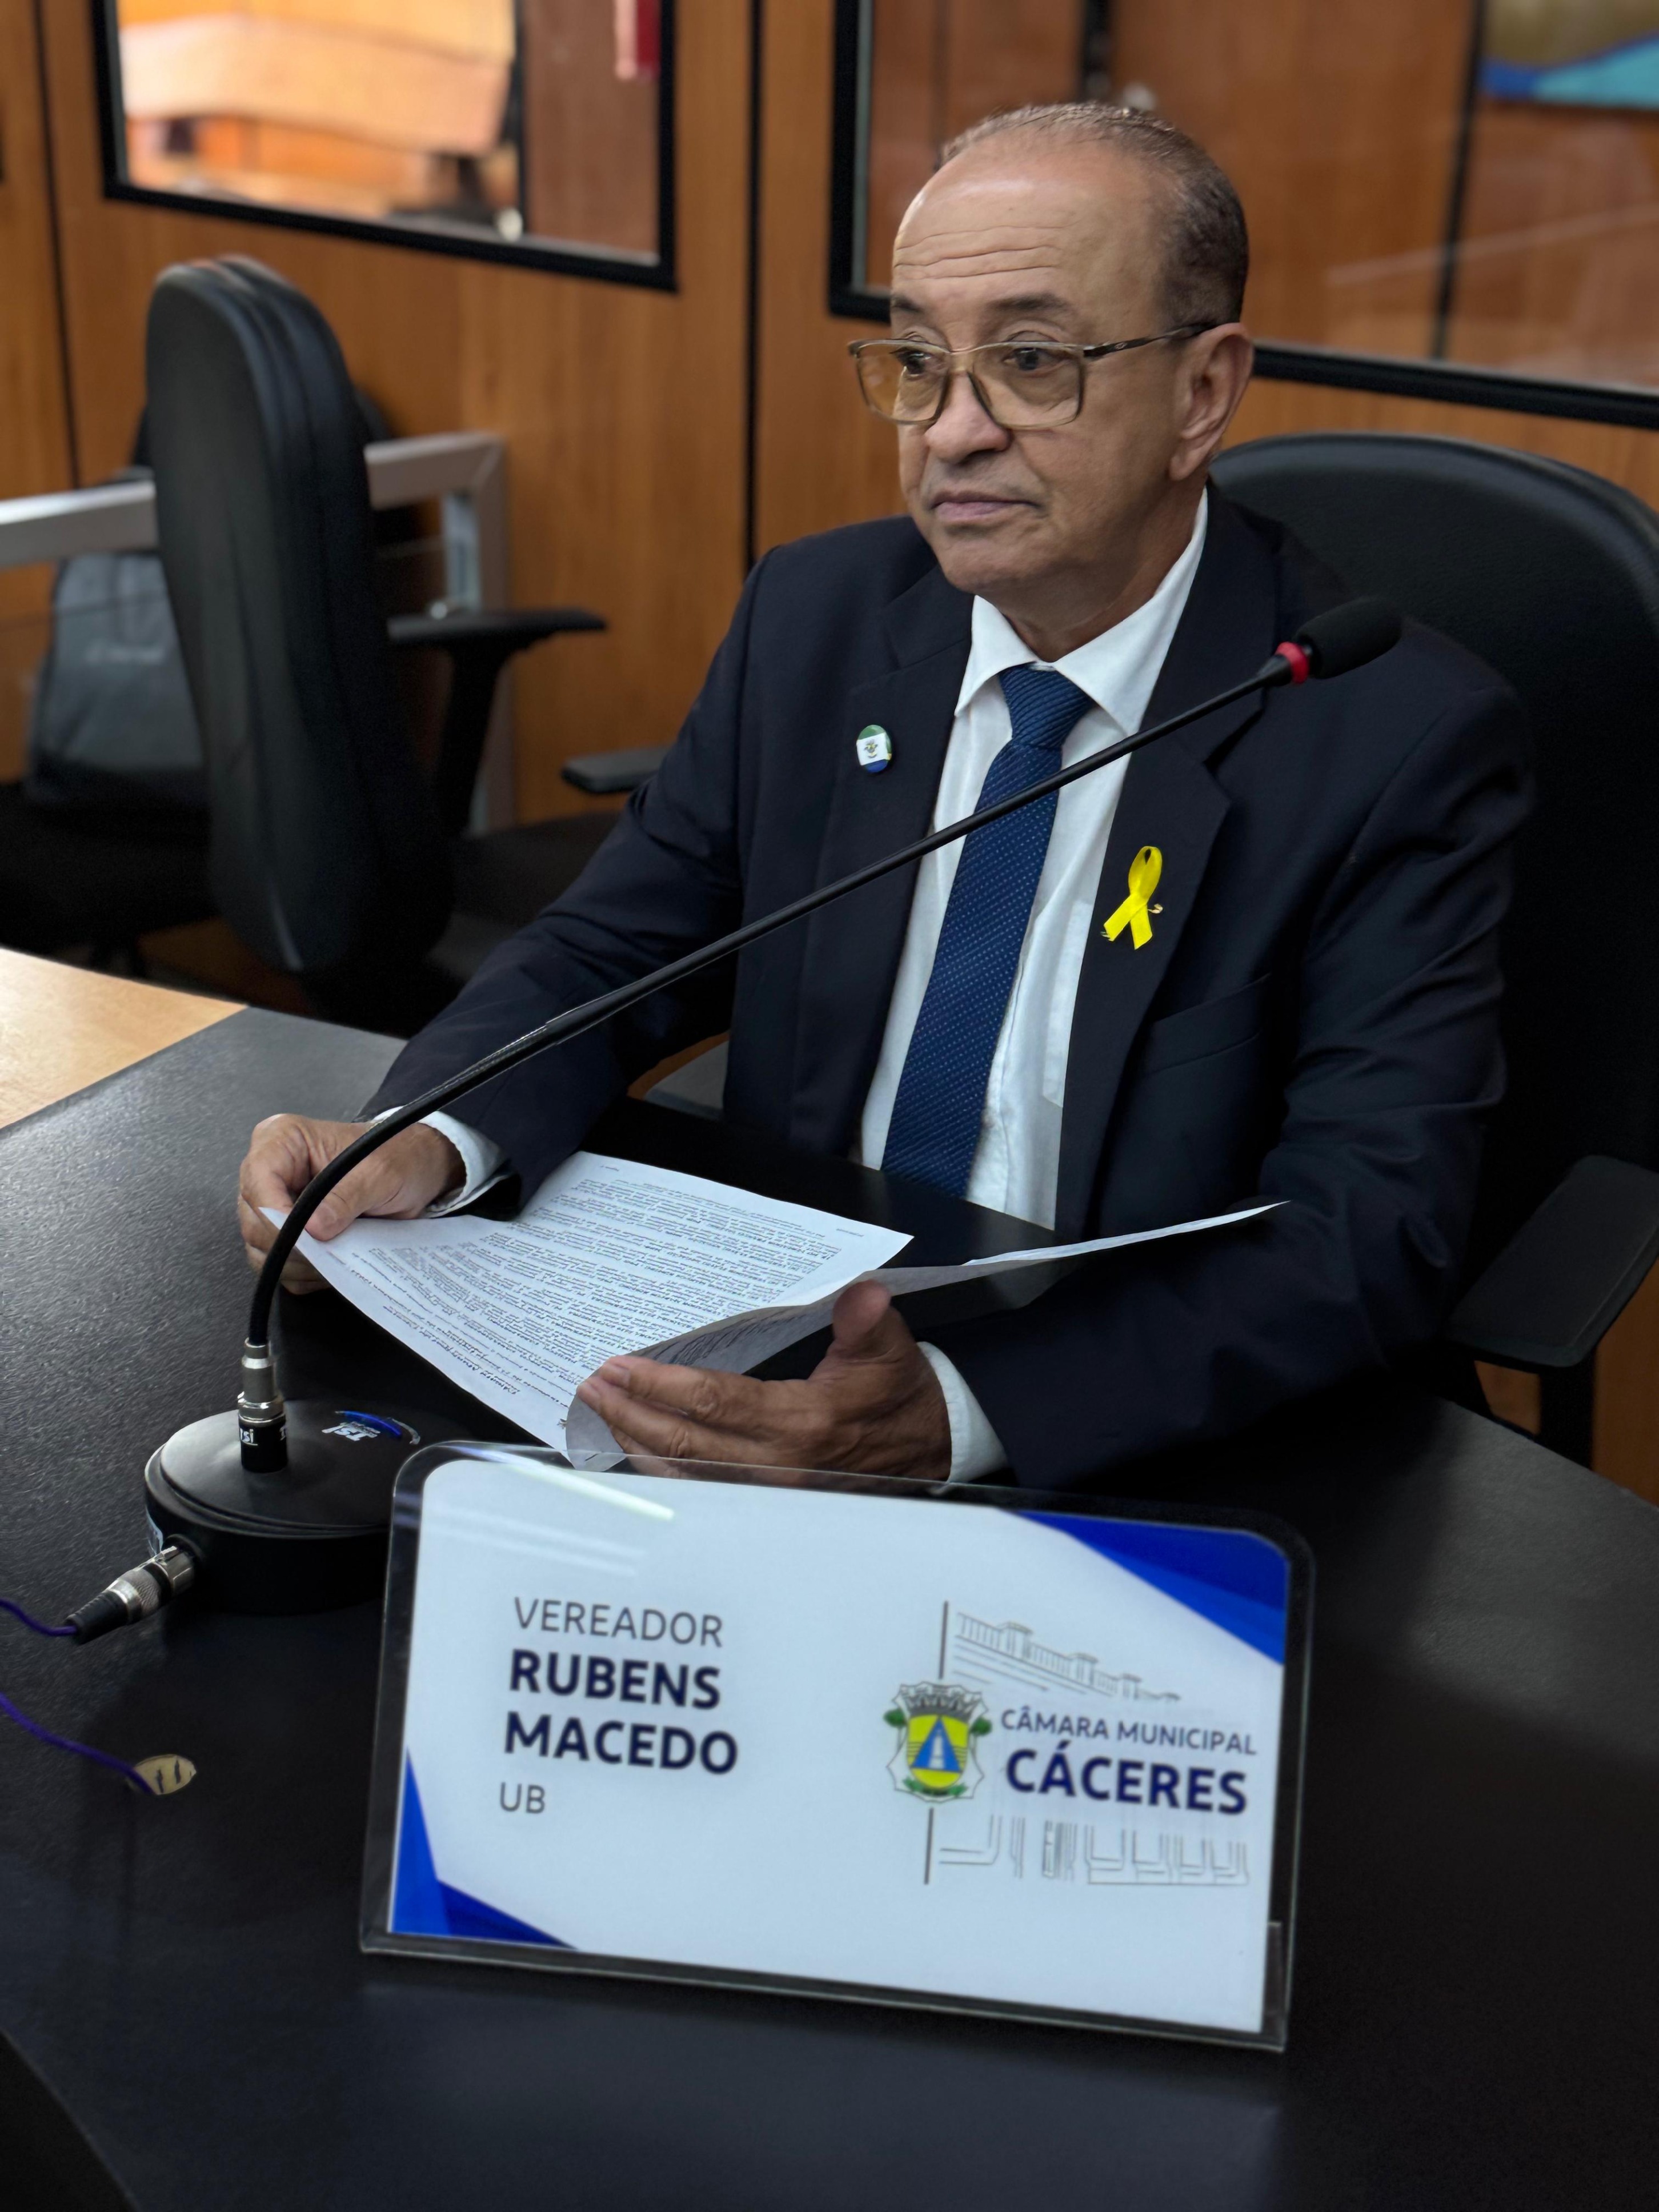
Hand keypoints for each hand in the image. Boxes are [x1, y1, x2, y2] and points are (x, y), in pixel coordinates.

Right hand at [237, 1114, 463, 1291]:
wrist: (414, 1170)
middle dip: (293, 1244)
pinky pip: (281, 1267)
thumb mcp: (380, 1173)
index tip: (306, 1236)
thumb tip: (315, 1229)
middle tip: (331, 1250)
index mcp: (283, 1140)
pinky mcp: (284, 1234)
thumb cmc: (396, 1157)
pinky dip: (307, 1273)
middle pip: (255, 1220)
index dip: (276, 1213)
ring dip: (301, 1263)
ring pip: (263, 1250)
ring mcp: (274, 1205)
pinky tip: (336, 1263)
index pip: (259, 1180)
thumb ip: (346, 1198)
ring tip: (340, 1255)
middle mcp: (269, 1172)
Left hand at [573, 1280, 950, 1480]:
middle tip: (592, 1385)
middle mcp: (778, 1463)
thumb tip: (863, 1294)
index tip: (620, 1366)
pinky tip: (638, 1448)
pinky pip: (701, 1486)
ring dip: (636, 1441)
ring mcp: (769, 1488)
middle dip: (631, 1413)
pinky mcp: (767, 1498)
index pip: (715, 1404)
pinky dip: (661, 1467)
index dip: (662, 1386)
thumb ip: (866, 1320)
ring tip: (602, 1410)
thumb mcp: (889, 1349)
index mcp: (803, 1423)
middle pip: (684, 1443)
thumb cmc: (899, 1394)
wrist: (928, 1448)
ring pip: (685, 1472)